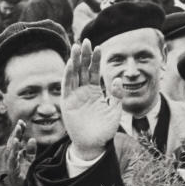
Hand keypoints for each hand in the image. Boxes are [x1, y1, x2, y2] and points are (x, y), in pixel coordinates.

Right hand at [4, 120, 37, 185]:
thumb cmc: (27, 179)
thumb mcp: (30, 162)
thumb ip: (31, 151)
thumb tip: (32, 139)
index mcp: (16, 156)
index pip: (16, 141)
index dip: (18, 132)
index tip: (22, 122)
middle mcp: (12, 160)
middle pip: (12, 144)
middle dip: (15, 134)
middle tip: (20, 124)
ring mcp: (11, 167)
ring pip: (10, 152)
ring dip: (14, 143)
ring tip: (17, 134)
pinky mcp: (12, 174)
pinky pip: (12, 163)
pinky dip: (13, 155)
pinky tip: (16, 148)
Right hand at [62, 40, 120, 159]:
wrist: (94, 145)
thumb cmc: (105, 130)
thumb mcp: (115, 110)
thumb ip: (116, 94)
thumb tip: (117, 78)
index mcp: (95, 92)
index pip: (95, 71)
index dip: (96, 60)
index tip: (99, 47)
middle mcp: (83, 91)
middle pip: (83, 69)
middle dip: (85, 55)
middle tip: (86, 41)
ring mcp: (75, 96)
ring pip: (74, 74)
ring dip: (75, 61)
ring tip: (77, 47)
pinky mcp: (67, 103)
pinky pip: (67, 86)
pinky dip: (68, 75)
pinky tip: (70, 63)